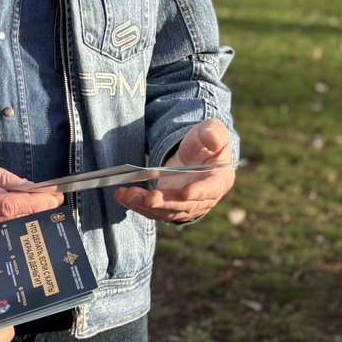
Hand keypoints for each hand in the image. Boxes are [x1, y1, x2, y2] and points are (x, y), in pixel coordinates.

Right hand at [0, 151, 64, 233]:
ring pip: (10, 230)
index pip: (7, 205)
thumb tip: (30, 188)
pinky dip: (16, 223)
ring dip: (29, 218)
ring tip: (46, 206)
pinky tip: (28, 215)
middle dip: (36, 210)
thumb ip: (3, 177)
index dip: (32, 203)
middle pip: (12, 221)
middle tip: (54, 200)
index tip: (53, 197)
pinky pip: (0, 233)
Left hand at [115, 118, 235, 224]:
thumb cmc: (205, 141)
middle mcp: (203, 199)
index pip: (210, 189)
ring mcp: (184, 206)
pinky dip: (137, 205)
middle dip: (166, 202)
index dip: (200, 192)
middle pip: (185, 205)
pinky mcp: (168, 206)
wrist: (193, 154)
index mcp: (219, 180)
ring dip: (145, 205)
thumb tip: (214, 141)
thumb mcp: (212, 130)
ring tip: (127, 194)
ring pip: (165, 211)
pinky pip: (153, 211)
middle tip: (150, 198)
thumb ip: (213, 134)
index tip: (186, 192)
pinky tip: (122, 196)